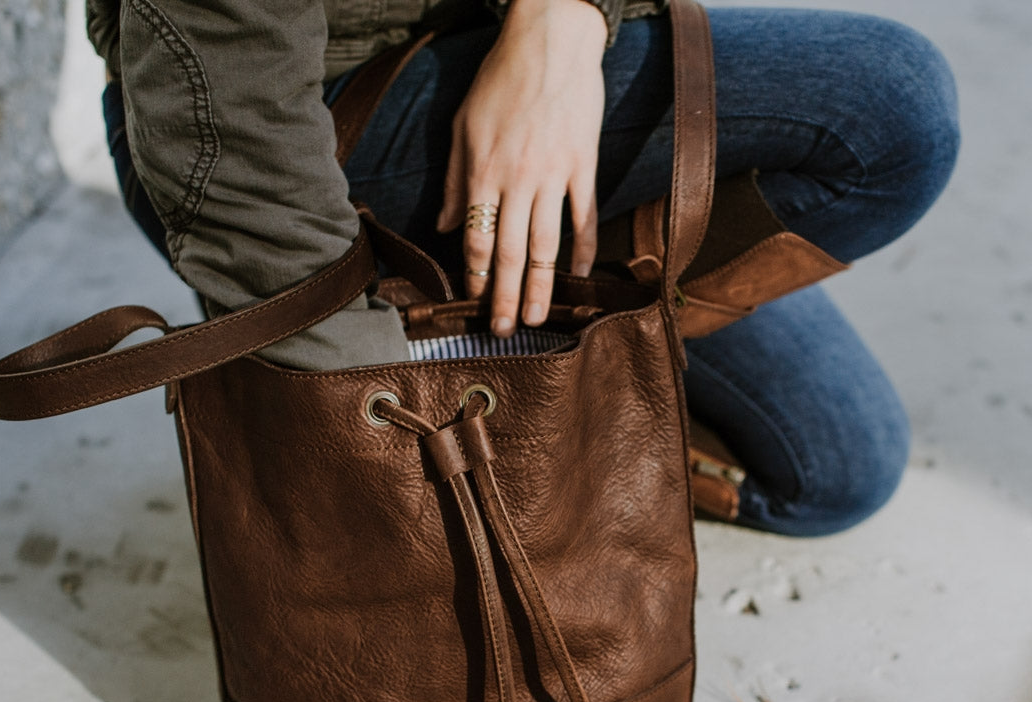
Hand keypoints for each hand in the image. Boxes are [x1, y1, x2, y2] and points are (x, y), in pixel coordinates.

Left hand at [436, 0, 605, 336]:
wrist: (550, 39)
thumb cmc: (501, 79)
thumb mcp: (463, 125)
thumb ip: (455, 180)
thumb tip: (447, 225)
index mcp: (484, 172)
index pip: (477, 239)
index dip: (475, 277)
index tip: (474, 303)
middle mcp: (518, 180)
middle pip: (509, 252)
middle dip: (503, 297)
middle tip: (502, 331)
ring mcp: (554, 175)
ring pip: (546, 244)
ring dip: (540, 286)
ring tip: (535, 317)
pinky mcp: (584, 164)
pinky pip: (584, 216)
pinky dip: (584, 248)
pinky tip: (579, 275)